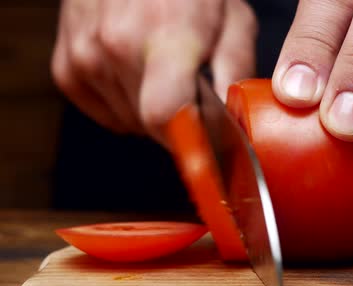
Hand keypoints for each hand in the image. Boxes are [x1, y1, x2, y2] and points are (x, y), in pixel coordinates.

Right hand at [51, 0, 257, 144]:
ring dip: (153, 111)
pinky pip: (106, 112)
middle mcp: (115, 48)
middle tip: (193, 93)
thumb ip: (236, 73)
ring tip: (164, 73)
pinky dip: (127, 105)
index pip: (165, 116)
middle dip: (180, 122)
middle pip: (152, 125)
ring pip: (131, 122)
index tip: (209, 148)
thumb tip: (237, 125)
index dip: (190, 141)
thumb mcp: (233, 20)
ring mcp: (85, 58)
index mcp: (163, 37)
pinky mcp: (67, 68)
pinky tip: (138, 76)